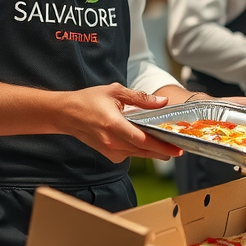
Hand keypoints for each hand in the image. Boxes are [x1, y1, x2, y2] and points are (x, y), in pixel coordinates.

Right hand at [54, 83, 183, 163]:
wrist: (66, 114)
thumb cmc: (88, 100)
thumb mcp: (115, 91)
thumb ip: (140, 98)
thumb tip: (162, 102)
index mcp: (114, 125)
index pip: (143, 141)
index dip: (162, 146)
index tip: (178, 149)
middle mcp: (112, 142)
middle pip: (144, 151)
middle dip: (163, 151)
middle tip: (179, 148)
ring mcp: (109, 150)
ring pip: (138, 154)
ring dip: (153, 151)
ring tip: (168, 146)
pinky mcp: (108, 154)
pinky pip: (129, 154)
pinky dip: (140, 150)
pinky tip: (147, 143)